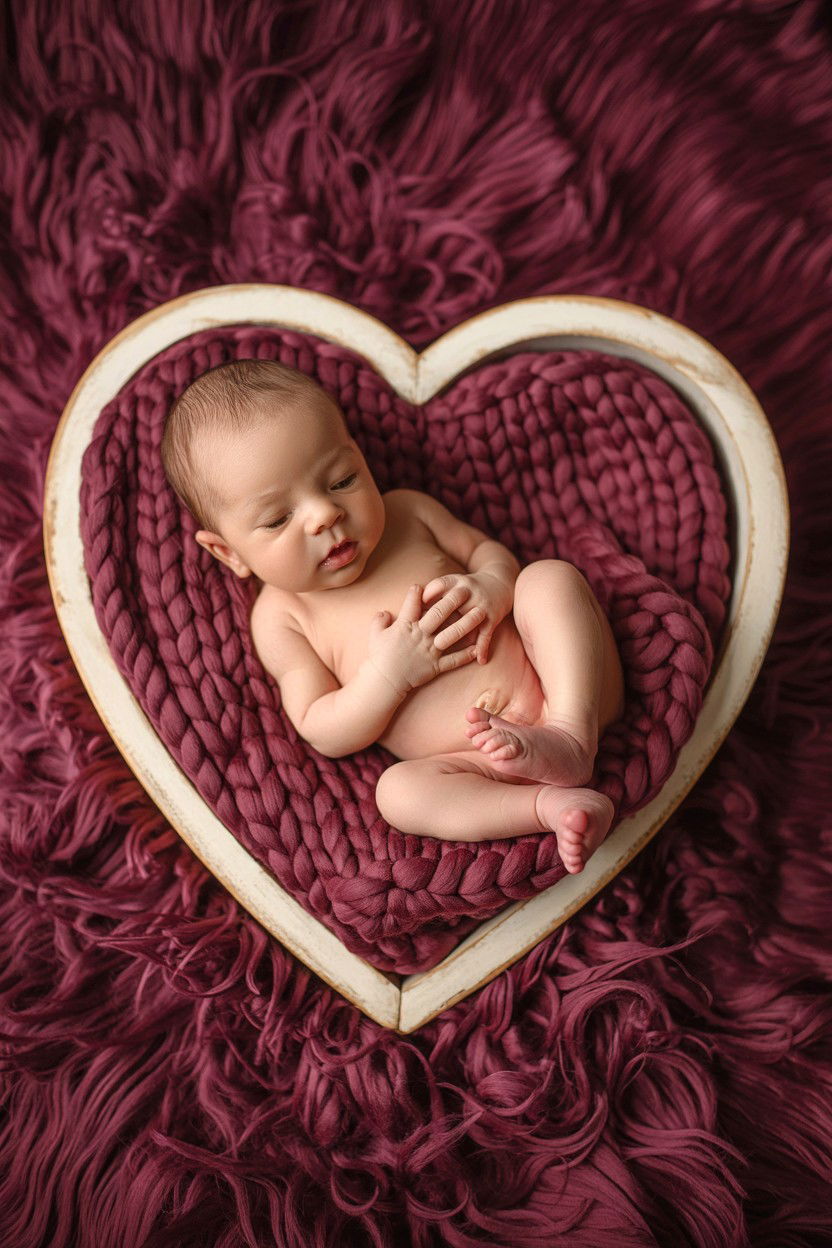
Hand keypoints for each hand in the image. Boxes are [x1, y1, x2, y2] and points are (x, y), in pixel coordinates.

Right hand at [366, 583, 481, 695]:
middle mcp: (420, 635)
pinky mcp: (435, 666)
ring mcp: (430, 651)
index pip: (413, 603)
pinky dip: (466, 655)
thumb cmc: (379, 657)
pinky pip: (454, 660)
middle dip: (452, 600)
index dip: (418, 592)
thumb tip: (384, 611)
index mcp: (405, 626)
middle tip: (465, 590)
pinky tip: (477, 647)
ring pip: (452, 634)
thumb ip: (379, 621)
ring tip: (481, 613)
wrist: (384, 681)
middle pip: (439, 614)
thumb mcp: (375, 635)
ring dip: (468, 623)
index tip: (424, 584)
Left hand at [421, 570, 514, 663]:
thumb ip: (435, 596)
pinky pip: (487, 633)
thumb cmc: (466, 589)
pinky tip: (479, 660)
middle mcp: (468, 591)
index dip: (427, 594)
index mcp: (455, 582)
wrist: (499, 583)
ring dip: (454, 633)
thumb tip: (412, 610)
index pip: (439, 584)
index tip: (416, 607)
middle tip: (423, 630)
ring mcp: (481, 604)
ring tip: (439, 646)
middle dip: (437, 615)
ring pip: (469, 619)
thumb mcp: (452, 584)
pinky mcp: (493, 616)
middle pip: (451, 601)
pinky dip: (483, 647)